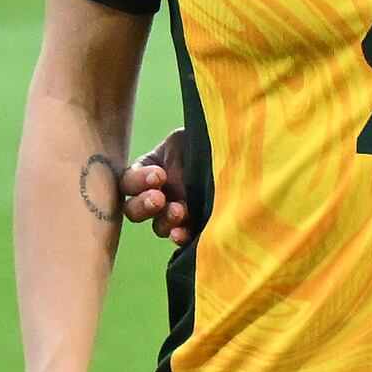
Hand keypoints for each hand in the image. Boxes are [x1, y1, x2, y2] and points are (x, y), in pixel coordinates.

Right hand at [119, 123, 203, 241]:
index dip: (138, 181)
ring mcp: (175, 211)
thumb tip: (173, 143)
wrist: (242, 150)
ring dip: (164, 221)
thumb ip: (178, 143)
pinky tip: (182, 235)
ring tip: (179, 212)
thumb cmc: (212, 138)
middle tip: (160, 198)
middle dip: (144, 205)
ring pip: (157, 225)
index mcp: (148, 170)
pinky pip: (182, 235)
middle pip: (134, 209)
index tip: (158, 175)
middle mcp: (158, 193)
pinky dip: (180, 236)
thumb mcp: (189, 135)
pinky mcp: (195, 223)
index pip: (129, 181)